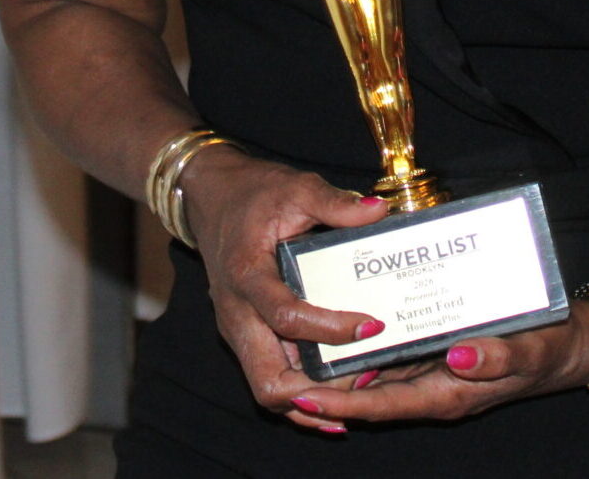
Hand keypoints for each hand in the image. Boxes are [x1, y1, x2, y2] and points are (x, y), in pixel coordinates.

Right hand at [177, 146, 394, 432]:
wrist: (211, 196)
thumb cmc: (254, 194)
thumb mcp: (295, 187)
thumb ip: (334, 203)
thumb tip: (378, 211)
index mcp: (247, 275)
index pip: (286, 317)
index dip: (331, 328)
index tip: (372, 325)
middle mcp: (237, 313)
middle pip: (267, 381)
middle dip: (316, 393)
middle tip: (364, 378)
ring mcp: (238, 329)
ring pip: (267, 388)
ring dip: (310, 400)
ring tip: (358, 391)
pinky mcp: (245, 335)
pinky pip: (269, 376)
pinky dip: (301, 393)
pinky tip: (337, 392)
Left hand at [284, 301, 588, 428]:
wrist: (571, 344)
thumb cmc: (551, 350)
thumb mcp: (529, 352)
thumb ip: (497, 356)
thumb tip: (457, 356)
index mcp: (447, 394)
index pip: (381, 405)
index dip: (340, 404)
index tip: (303, 396)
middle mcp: (434, 386)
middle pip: (369, 392)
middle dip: (328, 386)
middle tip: (284, 367)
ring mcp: (435, 370)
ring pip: (380, 371)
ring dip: (344, 362)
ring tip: (302, 342)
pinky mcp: (439, 352)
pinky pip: (398, 352)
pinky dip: (373, 343)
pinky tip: (351, 320)